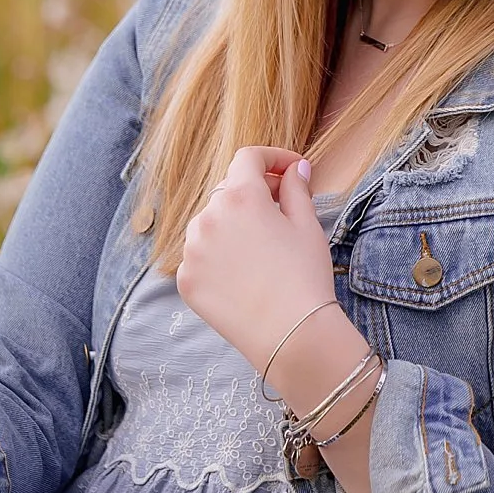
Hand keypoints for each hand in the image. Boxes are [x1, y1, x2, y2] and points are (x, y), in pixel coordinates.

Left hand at [175, 146, 337, 366]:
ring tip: (260, 244)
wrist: (291, 334)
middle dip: (256, 191)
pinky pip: (200, 253)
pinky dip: (218, 253)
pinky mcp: (186, 279)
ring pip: (210, 220)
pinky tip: (243, 270)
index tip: (291, 170)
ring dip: (232, 222)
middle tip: (283, 208)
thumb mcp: (307, 225)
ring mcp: (192, 250)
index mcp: (241, 197)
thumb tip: (295, 169)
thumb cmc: (305, 276)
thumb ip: (296, 188)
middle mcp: (208, 217)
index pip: (249, 158)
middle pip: (230, 189)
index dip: (273, 158)